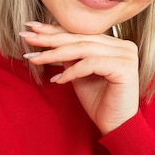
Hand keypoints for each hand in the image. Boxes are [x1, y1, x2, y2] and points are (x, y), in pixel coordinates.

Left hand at [20, 22, 139, 134]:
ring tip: (34, 58)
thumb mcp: (79, 73)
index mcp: (114, 44)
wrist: (116, 126)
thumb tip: (48, 38)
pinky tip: (57, 79)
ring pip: (83, 49)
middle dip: (50, 38)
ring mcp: (126, 55)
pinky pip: (90, 64)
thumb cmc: (99, 102)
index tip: (32, 27)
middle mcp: (123, 45)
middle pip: (80, 38)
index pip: (80, 33)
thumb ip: (71, 55)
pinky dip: (71, 71)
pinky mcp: (124, 67)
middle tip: (28, 37)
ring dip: (55, 54)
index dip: (55, 30)